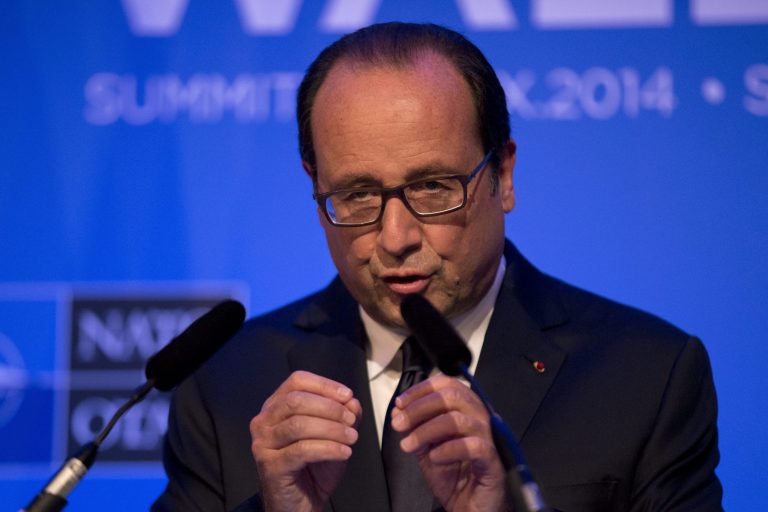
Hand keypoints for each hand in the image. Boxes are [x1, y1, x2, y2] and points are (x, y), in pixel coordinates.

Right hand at [249, 371, 361, 511]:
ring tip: (352, 437)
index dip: (324, 385)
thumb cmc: (313, 468)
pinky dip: (328, 448)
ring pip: (299, 424)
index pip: (297, 381)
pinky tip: (344, 452)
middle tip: (351, 419)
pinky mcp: (269, 465)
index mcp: (275, 407)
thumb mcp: (333, 436)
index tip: (348, 395)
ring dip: (332, 429)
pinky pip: (302, 450)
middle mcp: (263, 421)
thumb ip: (343, 416)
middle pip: (296, 400)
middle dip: (329, 407)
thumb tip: (352, 401)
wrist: (299, 506)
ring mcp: (263, 444)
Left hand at [391, 374, 508, 511]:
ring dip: (427, 430)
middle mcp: (482, 419)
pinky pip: (474, 446)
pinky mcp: (494, 461)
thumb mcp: (428, 450)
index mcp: (468, 410)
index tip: (399, 404)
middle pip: (452, 396)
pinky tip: (434, 457)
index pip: (447, 385)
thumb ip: (416, 429)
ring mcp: (490, 439)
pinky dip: (449, 449)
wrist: (471, 509)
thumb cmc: (456, 478)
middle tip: (398, 423)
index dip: (421, 390)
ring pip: (459, 420)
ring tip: (408, 445)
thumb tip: (398, 412)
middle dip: (419, 407)